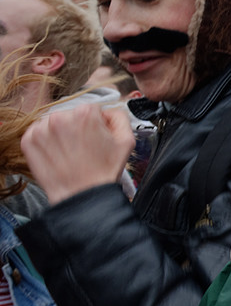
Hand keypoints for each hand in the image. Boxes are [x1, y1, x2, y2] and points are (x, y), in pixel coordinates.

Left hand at [21, 104, 135, 203]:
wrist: (82, 196)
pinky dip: (46, 143)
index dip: (96, 123)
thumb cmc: (103, 172)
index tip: (95, 137)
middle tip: (83, 147)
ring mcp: (41, 129)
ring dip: (61, 134)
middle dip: (77, 128)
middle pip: (70, 115)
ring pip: (53, 124)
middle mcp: (60, 117)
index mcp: (84, 114)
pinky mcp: (28, 141)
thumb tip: (108, 111)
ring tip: (70, 153)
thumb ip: (119, 116)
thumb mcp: (127, 141)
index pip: (91, 109)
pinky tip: (58, 155)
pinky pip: (37, 134)